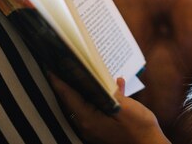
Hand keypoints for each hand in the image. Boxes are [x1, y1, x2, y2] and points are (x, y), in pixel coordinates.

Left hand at [48, 74, 170, 143]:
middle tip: (65, 63)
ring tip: (87, 69)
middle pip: (72, 99)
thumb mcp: (125, 107)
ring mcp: (95, 127)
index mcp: (89, 119)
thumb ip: (110, 93)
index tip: (52, 66)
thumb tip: (100, 80)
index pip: (68, 96)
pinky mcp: (104, 126)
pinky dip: (103, 95)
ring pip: (85, 102)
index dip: (58, 80)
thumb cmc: (140, 129)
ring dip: (87, 86)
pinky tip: (117, 84)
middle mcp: (87, 125)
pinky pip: (98, 107)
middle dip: (68, 81)